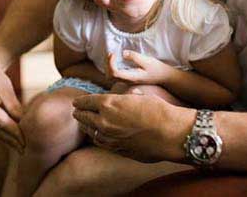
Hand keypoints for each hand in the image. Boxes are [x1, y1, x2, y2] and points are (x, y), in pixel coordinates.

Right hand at [0, 56, 23, 152]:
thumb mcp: (9, 92)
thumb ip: (16, 111)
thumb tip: (24, 129)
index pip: (2, 123)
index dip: (15, 134)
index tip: (26, 143)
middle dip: (10, 140)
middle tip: (24, 150)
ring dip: (4, 139)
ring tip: (18, 147)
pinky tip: (9, 139)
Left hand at [72, 91, 194, 162]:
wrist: (170, 133)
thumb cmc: (158, 110)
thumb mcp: (139, 95)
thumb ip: (126, 97)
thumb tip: (125, 95)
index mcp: (108, 103)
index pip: (85, 102)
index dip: (80, 101)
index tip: (76, 102)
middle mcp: (104, 121)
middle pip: (84, 117)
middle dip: (79, 113)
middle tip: (76, 111)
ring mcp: (110, 137)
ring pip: (90, 132)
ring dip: (85, 126)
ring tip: (83, 124)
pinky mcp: (117, 149)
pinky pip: (101, 143)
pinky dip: (96, 138)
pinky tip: (96, 136)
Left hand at [105, 51, 172, 84]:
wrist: (165, 77)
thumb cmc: (157, 69)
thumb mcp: (147, 60)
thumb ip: (135, 57)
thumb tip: (123, 53)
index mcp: (132, 77)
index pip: (114, 73)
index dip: (110, 63)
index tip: (113, 53)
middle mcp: (128, 81)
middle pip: (110, 76)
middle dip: (107, 64)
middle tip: (111, 53)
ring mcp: (129, 81)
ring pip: (112, 77)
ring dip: (109, 66)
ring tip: (112, 55)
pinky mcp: (130, 79)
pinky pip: (116, 75)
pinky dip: (113, 67)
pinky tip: (117, 60)